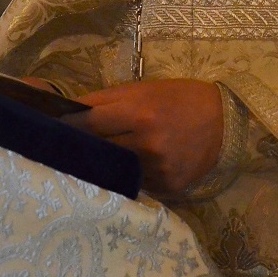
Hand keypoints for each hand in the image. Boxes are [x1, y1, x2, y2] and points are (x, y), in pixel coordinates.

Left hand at [65, 79, 222, 193]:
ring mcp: (158, 169)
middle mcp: (147, 144)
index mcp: (139, 113)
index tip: (53, 126)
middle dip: (84, 146)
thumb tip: (71, 111)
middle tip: (67, 145)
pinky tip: (131, 168)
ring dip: (105, 164)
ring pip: (115, 170)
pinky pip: (137, 183)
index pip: (90, 123)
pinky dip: (130, 176)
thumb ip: (107, 100)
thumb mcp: (144, 89)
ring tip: (97, 158)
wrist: (224, 122)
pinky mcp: (168, 187)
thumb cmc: (179, 98)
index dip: (69, 125)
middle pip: (99, 149)